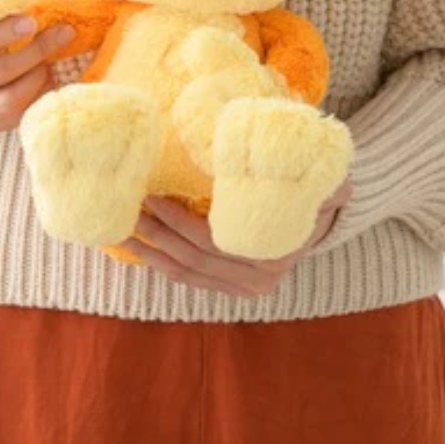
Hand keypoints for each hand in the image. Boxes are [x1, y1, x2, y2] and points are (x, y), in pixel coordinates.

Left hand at [119, 174, 353, 296]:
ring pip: (186, 274)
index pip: (213, 240)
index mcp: (273, 252)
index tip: (151, 196)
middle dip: (154, 235)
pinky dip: (161, 264)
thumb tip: (297, 154)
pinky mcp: (232, 288)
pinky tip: (137, 248)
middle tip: (124, 209)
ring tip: (117, 233)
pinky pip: (189, 279)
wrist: (325, 209)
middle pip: (193, 259)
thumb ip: (315, 172)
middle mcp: (260, 279)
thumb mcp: (327, 175)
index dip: (178, 221)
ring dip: (149, 255)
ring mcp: (245, 288)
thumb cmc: (319, 182)